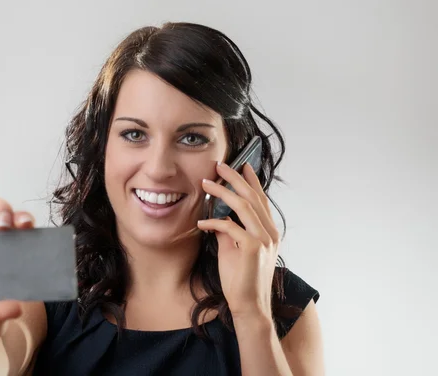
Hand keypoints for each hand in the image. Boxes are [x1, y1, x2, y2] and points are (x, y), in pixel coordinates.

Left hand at [197, 162, 279, 319]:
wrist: (249, 305)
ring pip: (243, 206)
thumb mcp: (234, 249)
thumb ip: (230, 231)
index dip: (251, 181)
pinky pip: (230, 226)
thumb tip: (218, 216)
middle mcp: (270, 232)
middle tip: (219, 165)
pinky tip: (200, 224)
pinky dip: (213, 222)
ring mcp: (264, 240)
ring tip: (205, 184)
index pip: (261, 199)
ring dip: (222, 192)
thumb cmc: (240, 279)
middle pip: (252, 196)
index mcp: (269, 231)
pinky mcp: (252, 248)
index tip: (242, 165)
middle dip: (234, 177)